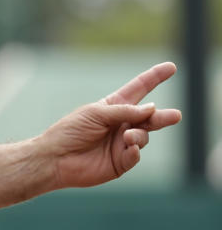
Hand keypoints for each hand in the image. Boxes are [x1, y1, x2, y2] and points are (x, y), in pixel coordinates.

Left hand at [41, 62, 181, 188]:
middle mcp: (121, 125)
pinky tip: (128, 147)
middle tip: (175, 116)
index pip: (138, 90)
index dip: (154, 78)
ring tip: (127, 135)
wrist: (55, 158)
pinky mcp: (120, 162)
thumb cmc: (69, 131)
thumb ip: (124, 110)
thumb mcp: (96, 113)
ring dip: (139, 134)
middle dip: (163, 116)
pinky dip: (134, 150)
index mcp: (114, 108)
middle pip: (150, 117)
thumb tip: (152, 108)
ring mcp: (121, 144)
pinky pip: (135, 155)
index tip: (171, 67)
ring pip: (144, 136)